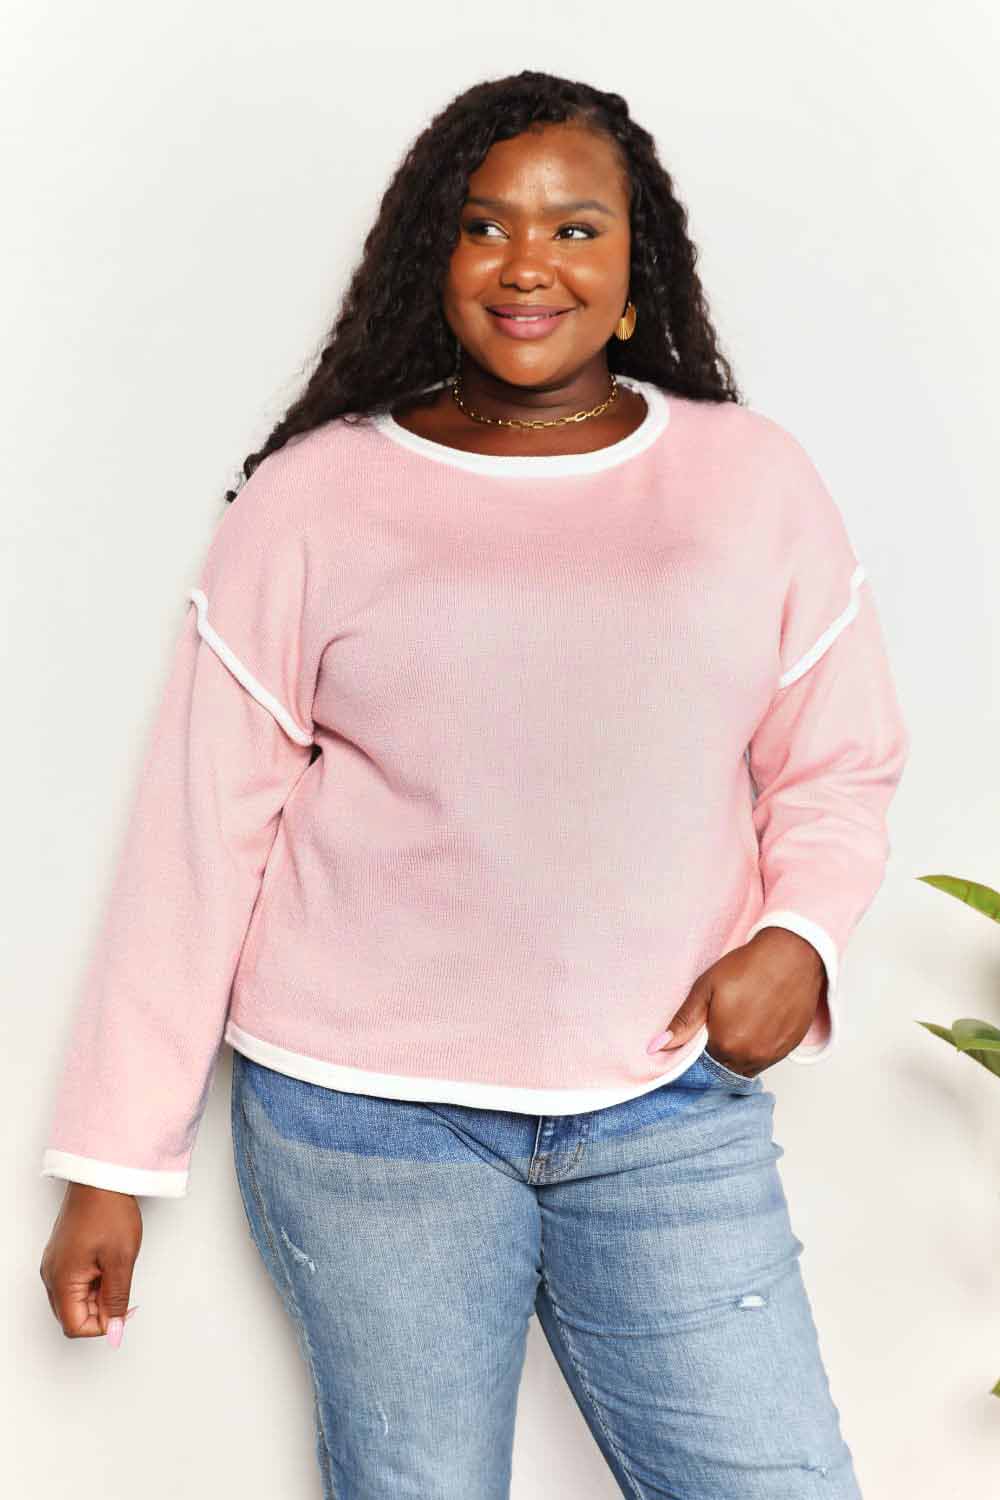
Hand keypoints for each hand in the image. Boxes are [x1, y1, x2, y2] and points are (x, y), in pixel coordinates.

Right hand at [40, 1182, 142, 1344]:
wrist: (101, 1176)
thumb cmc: (108, 1210)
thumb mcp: (121, 1261)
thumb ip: (116, 1300)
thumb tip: (113, 1332)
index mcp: (62, 1280)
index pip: (76, 1327)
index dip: (103, 1325)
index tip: (124, 1310)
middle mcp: (52, 1275)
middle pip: (73, 1315)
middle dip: (101, 1310)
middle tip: (123, 1287)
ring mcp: (56, 1263)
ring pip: (75, 1298)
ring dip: (99, 1294)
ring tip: (116, 1269)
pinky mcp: (63, 1253)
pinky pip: (75, 1281)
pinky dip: (94, 1280)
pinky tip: (109, 1262)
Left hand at [646, 927, 827, 1075]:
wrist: (791, 954)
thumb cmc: (747, 967)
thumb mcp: (706, 988)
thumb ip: (683, 1022)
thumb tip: (655, 1047)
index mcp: (725, 1044)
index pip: (704, 1064)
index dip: (701, 1049)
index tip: (703, 1032)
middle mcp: (751, 1057)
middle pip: (726, 1067)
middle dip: (720, 1052)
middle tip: (723, 1022)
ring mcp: (774, 1054)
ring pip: (748, 1066)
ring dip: (740, 1052)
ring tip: (741, 1021)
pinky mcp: (790, 1046)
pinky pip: (768, 1058)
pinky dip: (760, 1048)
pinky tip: (759, 1023)